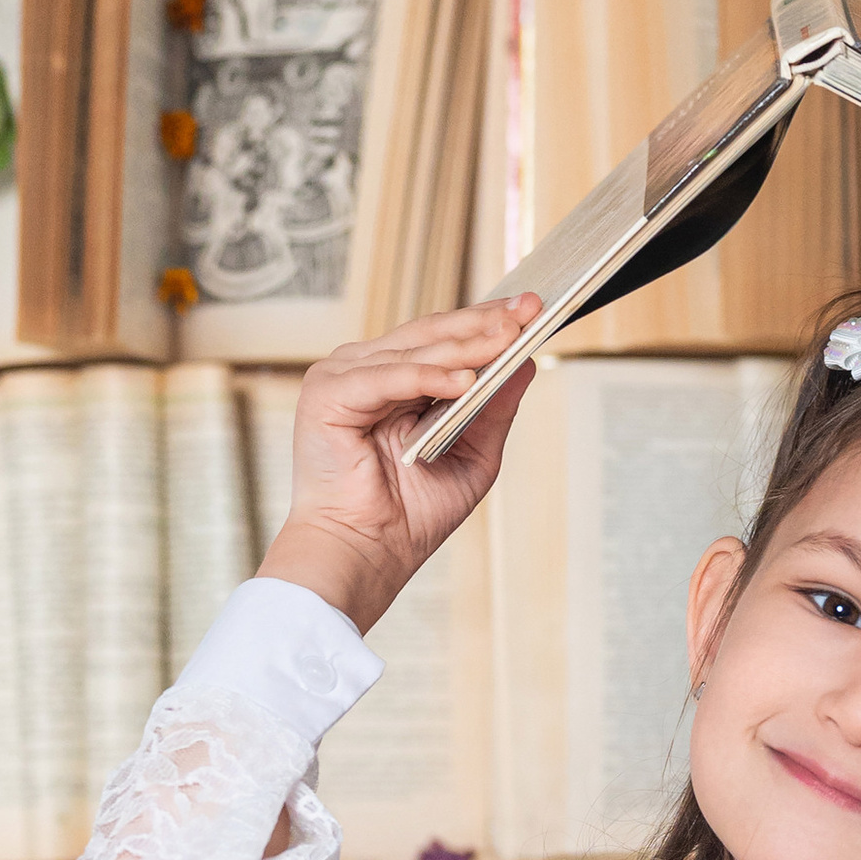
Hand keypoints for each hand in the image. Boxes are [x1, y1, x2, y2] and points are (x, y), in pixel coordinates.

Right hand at [258, 295, 540, 635]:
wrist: (367, 551)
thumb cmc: (408, 513)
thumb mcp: (473, 456)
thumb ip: (495, 410)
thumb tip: (525, 363)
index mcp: (397, 379)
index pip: (447, 338)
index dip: (488, 321)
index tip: (533, 308)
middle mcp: (369, 370)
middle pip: (432, 333)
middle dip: (483, 322)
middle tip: (525, 311)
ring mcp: (345, 376)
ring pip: (414, 349)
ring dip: (464, 345)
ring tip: (505, 341)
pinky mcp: (327, 393)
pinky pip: (387, 376)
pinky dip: (425, 376)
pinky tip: (463, 381)